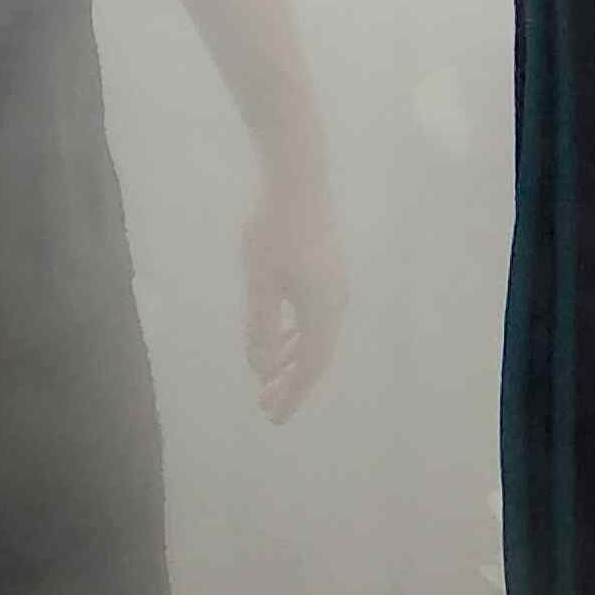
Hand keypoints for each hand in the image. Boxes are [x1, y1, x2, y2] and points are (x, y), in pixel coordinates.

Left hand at [243, 165, 346, 423]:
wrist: (298, 176)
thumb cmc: (273, 229)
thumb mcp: (260, 282)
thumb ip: (259, 328)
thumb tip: (260, 368)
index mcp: (322, 311)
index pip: (308, 368)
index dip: (291, 395)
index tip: (273, 418)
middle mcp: (335, 304)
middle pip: (314, 356)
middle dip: (290, 383)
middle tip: (265, 406)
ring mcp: (333, 286)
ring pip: (314, 336)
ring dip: (290, 360)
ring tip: (268, 378)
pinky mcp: (325, 270)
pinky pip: (312, 317)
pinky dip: (295, 335)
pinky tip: (278, 338)